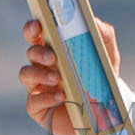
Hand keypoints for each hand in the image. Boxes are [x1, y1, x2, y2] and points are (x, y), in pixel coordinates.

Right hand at [19, 17, 120, 134]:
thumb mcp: (107, 57)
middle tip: (53, 57)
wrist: (104, 111)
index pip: (37, 36)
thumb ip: (104, 37)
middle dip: (39, 52)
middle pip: (31, 53)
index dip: (33, 29)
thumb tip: (95, 23)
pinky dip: (47, 98)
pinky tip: (61, 96)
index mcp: (54, 52)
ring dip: (40, 74)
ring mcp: (37, 87)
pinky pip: (34, 101)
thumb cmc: (100, 79)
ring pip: (26, 74)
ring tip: (58, 78)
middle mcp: (42, 67)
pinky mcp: (38, 107)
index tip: (38, 25)